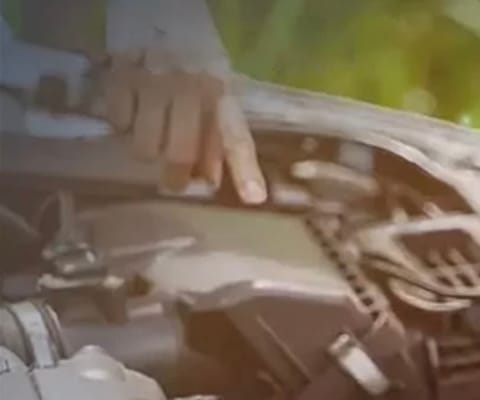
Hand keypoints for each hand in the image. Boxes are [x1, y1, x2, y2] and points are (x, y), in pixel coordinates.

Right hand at [99, 47, 265, 202]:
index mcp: (222, 94)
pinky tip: (131, 111)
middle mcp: (190, 89)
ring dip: (148, 151)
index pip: (235, 138)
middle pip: (182, 153)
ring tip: (151, 135)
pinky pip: (119, 124)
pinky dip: (123, 126)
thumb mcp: (215, 92)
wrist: (156, 16)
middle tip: (174, 183)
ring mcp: (154, 83)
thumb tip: (210, 179)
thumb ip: (217, 135)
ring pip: (146, 147)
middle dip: (177, 176)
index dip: (245, 170)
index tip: (254, 197)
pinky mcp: (120, 78)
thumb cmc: (192, 64)